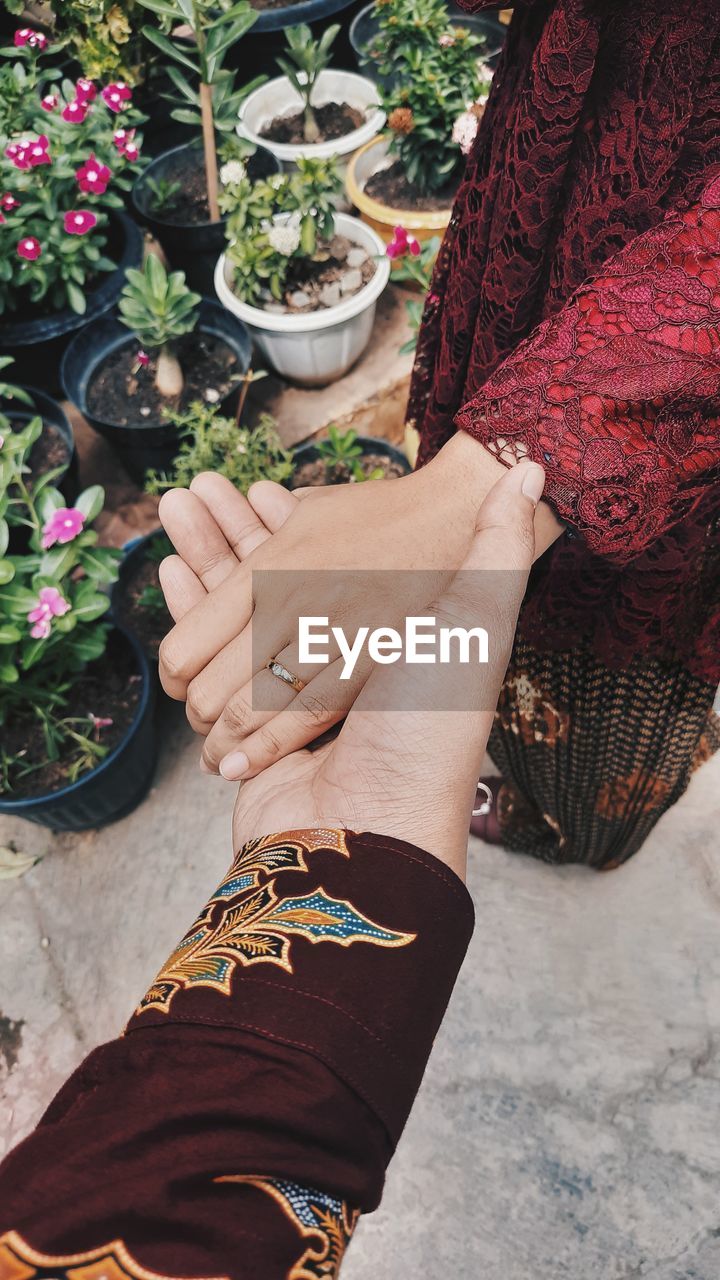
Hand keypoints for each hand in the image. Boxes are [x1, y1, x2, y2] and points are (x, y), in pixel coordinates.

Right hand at [163, 462, 544, 877]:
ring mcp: (286, 700)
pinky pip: (210, 657)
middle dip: (234, 533)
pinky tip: (171, 568)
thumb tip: (532, 471)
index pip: (328, 564)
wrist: (376, 829)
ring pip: (234, 613)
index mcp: (386, 640)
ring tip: (180, 503)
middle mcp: (335, 667)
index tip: (262, 485)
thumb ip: (498, 549)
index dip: (291, 522)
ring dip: (205, 556)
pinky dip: (188, 610)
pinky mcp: (241, 731)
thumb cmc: (432, 727)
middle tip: (201, 485)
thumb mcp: (478, 624)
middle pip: (274, 585)